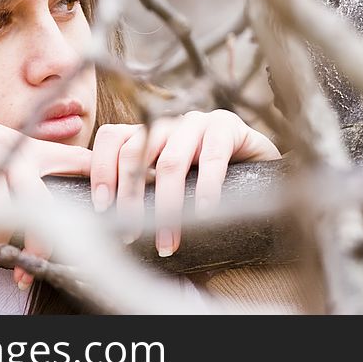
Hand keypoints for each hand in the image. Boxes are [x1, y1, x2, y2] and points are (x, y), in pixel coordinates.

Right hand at [0, 39, 91, 286]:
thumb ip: (18, 162)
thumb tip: (35, 201)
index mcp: (26, 144)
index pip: (78, 159)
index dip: (102, 184)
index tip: (120, 218)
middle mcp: (10, 151)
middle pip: (43, 204)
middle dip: (41, 246)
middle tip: (26, 277)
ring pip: (3, 216)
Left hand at [89, 109, 278, 256]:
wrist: (262, 171)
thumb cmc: (209, 184)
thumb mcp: (170, 186)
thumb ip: (140, 190)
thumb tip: (100, 213)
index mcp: (149, 133)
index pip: (112, 137)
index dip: (101, 169)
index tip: (101, 207)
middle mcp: (169, 123)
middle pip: (135, 150)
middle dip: (128, 196)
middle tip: (130, 234)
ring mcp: (198, 121)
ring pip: (170, 160)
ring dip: (166, 205)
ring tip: (167, 240)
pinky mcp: (228, 126)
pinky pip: (213, 157)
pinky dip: (206, 190)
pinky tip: (205, 214)